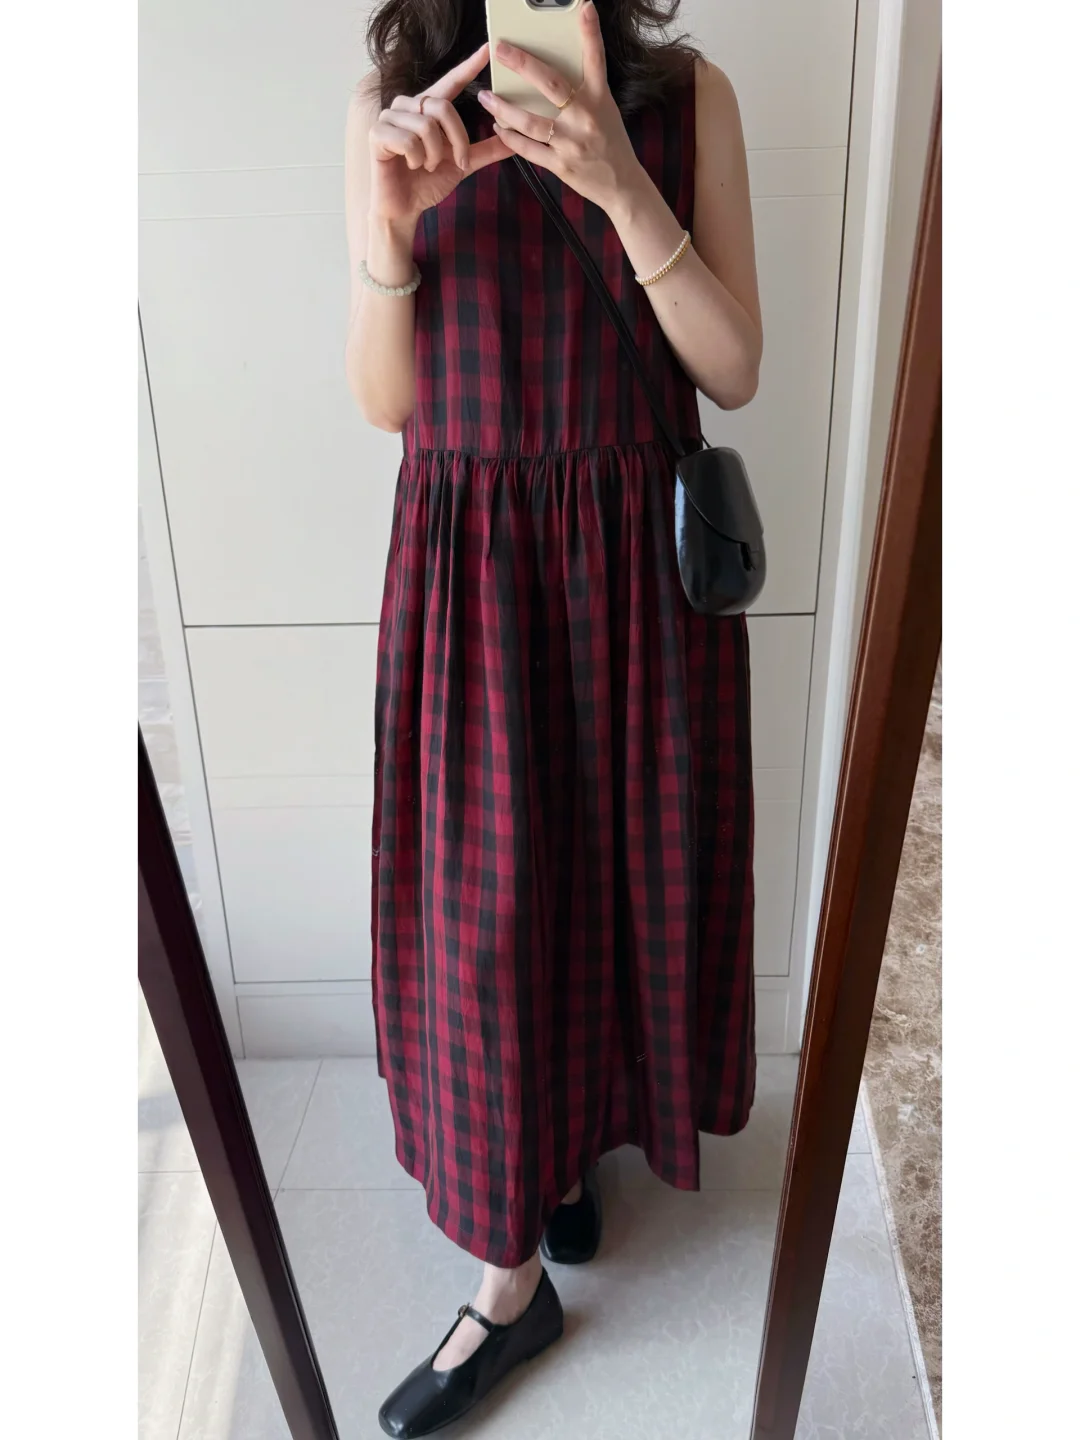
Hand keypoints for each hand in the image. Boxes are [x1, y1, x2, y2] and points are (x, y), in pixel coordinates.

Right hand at [369, 44, 511, 224]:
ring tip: (427, 166)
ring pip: (426, 126)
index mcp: (428, 109)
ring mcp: (390, 116)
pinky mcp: (377, 133)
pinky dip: (416, 160)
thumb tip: (513, 142)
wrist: (404, 208)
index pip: (450, 83)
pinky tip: (410, 167)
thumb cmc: (428, 184)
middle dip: (457, 141)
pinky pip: (408, 141)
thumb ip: (484, 151)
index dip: (468, 66)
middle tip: (457, 163)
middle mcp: (408, 105)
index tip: (487, 50)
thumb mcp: (462, 165)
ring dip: (434, 155)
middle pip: (442, 108)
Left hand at [477, 2, 645, 215]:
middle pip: (550, 84)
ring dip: (504, 107)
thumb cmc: (611, 144)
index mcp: (599, 98)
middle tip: (500, 49)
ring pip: (531, 121)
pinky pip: (529, 149)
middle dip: (522, 64)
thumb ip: (584, 90)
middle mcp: (586, 117)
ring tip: (486, 96)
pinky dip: (511, 137)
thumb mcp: (605, 110)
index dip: (590, 32)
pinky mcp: (561, 165)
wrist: (622, 186)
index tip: (584, 6)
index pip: (595, 59)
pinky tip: (498, 127)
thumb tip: (555, 72)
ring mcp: (572, 143)